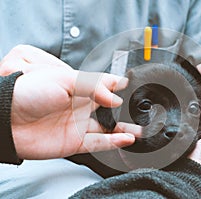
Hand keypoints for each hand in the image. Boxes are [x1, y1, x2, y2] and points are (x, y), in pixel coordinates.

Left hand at [1, 45, 141, 159]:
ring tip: (142, 128)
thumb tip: (116, 99)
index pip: (106, 85)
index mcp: (80, 87)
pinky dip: (114, 142)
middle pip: (111, 108)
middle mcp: (82, 106)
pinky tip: (126, 138)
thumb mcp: (65, 79)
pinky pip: (99, 143)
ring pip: (108, 127)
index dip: (121, 85)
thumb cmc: (30, 91)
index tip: (137, 86)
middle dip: (127, 109)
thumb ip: (94, 86)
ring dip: (125, 128)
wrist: (7, 117)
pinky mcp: (75, 142)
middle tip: (143, 110)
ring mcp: (79, 124)